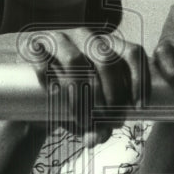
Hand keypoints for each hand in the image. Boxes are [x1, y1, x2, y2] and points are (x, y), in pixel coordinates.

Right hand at [19, 28, 143, 148]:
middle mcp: (85, 37)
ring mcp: (59, 38)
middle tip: (108, 120)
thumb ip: (100, 127)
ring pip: (75, 61)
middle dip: (111, 94)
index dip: (139, 80)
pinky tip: (54, 97)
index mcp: (107, 46)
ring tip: (82, 120)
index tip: (137, 108)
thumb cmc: (72, 104)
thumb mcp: (91, 116)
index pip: (132, 52)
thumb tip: (99, 136)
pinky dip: (50, 81)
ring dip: (81, 95)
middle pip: (106, 59)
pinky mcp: (34, 45)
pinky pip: (44, 61)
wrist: (35, 98)